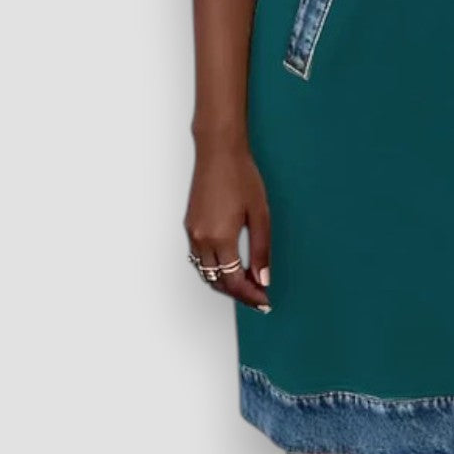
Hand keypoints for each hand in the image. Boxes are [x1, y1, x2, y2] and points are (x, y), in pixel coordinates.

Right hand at [184, 145, 271, 311]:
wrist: (218, 152)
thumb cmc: (241, 177)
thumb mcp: (260, 214)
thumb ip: (262, 249)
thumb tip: (263, 278)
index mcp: (220, 238)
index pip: (234, 281)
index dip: (250, 295)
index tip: (264, 301)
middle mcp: (201, 239)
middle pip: (217, 281)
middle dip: (237, 293)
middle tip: (258, 296)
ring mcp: (192, 233)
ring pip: (205, 272)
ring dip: (224, 282)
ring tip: (247, 284)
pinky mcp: (190, 225)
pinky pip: (199, 258)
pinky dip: (213, 268)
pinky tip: (230, 265)